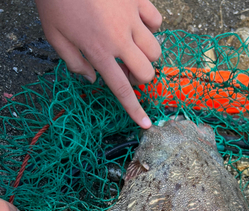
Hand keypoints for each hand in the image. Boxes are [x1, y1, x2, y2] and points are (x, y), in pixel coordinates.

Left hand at [34, 0, 161, 127]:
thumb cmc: (56, 1)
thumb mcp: (54, 36)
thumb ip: (73, 63)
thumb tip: (92, 79)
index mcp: (98, 52)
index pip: (122, 89)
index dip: (135, 110)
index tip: (146, 124)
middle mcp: (119, 38)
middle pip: (147, 72)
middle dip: (140, 78)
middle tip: (128, 70)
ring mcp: (131, 17)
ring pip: (155, 49)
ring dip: (147, 55)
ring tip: (133, 48)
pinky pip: (157, 21)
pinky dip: (151, 28)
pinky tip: (139, 25)